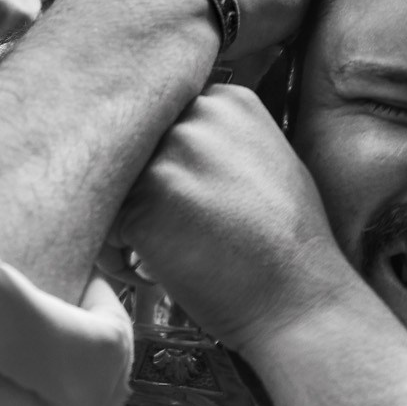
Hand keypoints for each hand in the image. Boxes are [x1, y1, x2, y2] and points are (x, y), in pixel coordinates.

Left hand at [116, 84, 355, 354]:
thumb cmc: (287, 242)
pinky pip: (105, 218)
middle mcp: (195, 119)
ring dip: (121, 211)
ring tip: (158, 246)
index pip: (162, 112)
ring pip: (115, 177)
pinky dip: (115, 246)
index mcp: (228, 102)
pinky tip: (149, 267)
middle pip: (135, 141)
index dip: (161, 154)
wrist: (301, 303)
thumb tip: (166, 130)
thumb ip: (217, 135)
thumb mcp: (267, 160)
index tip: (178, 185)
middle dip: (137, 180)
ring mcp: (168, 159)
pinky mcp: (143, 204)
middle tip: (165, 220)